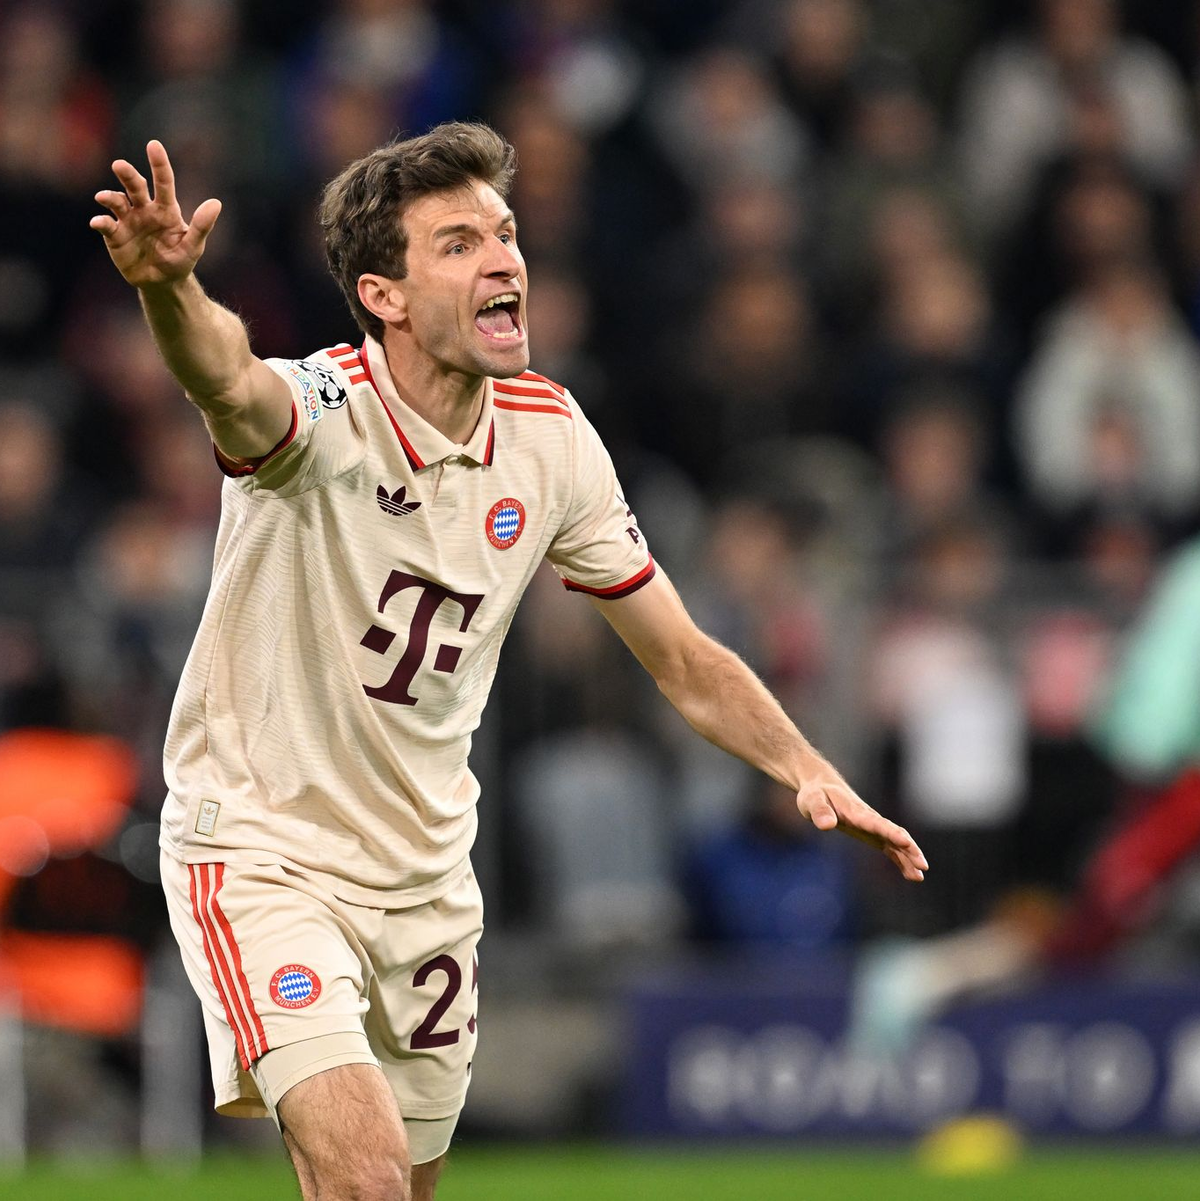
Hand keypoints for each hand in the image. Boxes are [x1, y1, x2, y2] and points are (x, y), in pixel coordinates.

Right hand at [90, 140, 220, 287]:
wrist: (162, 283)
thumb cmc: (180, 261)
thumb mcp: (193, 246)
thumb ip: (202, 226)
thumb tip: (216, 203)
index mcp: (166, 209)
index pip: (163, 182)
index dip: (159, 164)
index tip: (153, 145)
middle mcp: (144, 209)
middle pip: (134, 186)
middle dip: (127, 174)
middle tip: (119, 166)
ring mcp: (128, 220)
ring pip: (116, 201)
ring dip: (109, 197)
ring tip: (104, 198)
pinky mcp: (114, 235)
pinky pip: (105, 225)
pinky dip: (100, 222)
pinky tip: (98, 223)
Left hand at [797, 774, 927, 881]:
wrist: (821, 786)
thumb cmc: (816, 794)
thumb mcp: (811, 800)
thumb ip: (820, 812)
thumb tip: (826, 825)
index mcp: (856, 811)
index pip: (877, 823)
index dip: (892, 832)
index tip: (906, 841)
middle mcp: (869, 819)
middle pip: (894, 833)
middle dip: (909, 849)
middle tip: (922, 866)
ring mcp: (872, 826)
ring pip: (895, 842)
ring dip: (908, 857)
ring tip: (920, 876)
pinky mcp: (870, 833)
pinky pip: (889, 847)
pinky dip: (900, 859)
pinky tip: (910, 874)